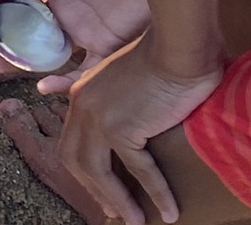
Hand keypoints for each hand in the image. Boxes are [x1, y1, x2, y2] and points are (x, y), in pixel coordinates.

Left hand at [61, 36, 222, 224]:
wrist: (178, 43)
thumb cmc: (166, 56)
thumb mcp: (132, 79)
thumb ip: (123, 98)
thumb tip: (138, 124)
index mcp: (81, 94)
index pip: (72, 142)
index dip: (84, 171)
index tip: (102, 191)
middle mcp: (82, 106)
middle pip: (76, 160)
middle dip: (93, 190)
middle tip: (114, 211)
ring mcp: (98, 117)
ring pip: (99, 172)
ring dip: (118, 200)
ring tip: (135, 221)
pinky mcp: (122, 127)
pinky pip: (139, 170)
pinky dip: (155, 194)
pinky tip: (169, 211)